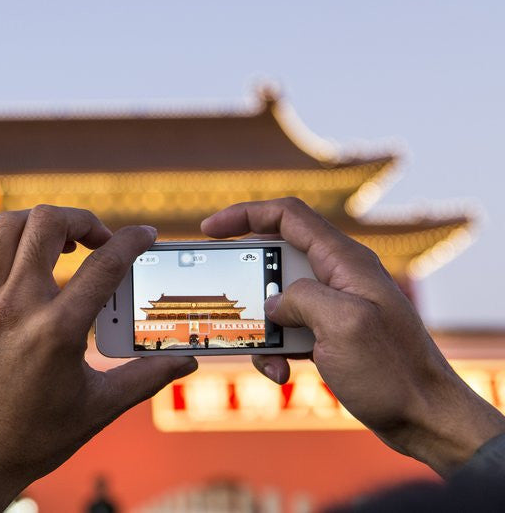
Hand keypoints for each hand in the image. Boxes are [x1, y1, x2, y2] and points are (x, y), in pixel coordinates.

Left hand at [0, 205, 196, 511]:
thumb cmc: (35, 438)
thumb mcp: (99, 408)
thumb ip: (146, 378)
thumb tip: (186, 361)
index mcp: (59, 330)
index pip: (105, 264)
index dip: (132, 240)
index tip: (145, 234)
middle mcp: (18, 306)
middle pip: (48, 224)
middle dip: (81, 219)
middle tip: (96, 240)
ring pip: (5, 227)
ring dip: (36, 223)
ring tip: (55, 242)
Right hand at [202, 197, 504, 476]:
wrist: (424, 419)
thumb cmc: (393, 371)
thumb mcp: (342, 324)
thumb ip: (301, 298)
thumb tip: (274, 302)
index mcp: (345, 261)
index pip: (288, 215)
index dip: (244, 214)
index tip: (209, 229)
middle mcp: (339, 277)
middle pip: (274, 259)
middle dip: (246, 284)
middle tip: (229, 305)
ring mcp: (334, 306)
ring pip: (275, 301)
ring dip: (261, 328)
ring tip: (265, 356)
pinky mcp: (329, 335)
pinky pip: (287, 331)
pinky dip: (274, 351)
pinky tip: (281, 374)